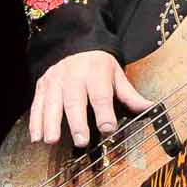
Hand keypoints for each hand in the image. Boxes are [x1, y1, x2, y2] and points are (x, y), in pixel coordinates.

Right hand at [30, 49, 151, 147]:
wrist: (75, 46)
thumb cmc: (99, 66)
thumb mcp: (117, 76)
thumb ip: (130, 95)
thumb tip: (151, 108)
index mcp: (96, 73)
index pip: (101, 95)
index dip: (104, 112)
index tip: (108, 129)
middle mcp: (74, 76)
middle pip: (74, 100)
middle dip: (76, 121)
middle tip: (80, 141)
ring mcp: (56, 81)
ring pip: (52, 103)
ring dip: (50, 123)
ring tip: (51, 141)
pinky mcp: (42, 86)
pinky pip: (37, 104)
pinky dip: (35, 121)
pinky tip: (36, 137)